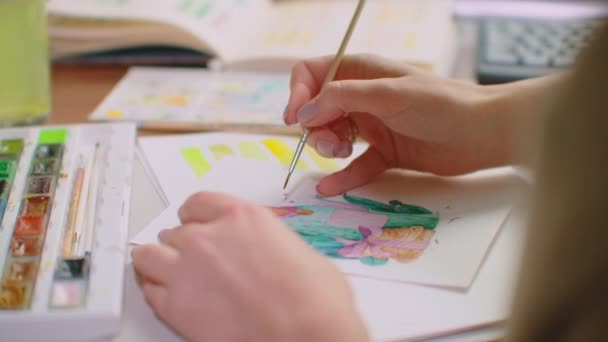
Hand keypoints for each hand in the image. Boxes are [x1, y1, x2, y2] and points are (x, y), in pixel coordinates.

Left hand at [131, 192, 368, 341]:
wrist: (308, 334)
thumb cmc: (315, 299)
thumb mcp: (297, 249)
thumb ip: (266, 241)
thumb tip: (264, 252)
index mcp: (241, 217)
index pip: (198, 203)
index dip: (195, 216)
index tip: (195, 223)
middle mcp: (208, 237)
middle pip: (175, 231)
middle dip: (183, 244)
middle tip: (193, 259)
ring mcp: (187, 269)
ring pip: (148, 255)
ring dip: (158, 262)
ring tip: (167, 273)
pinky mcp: (175, 306)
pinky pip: (149, 290)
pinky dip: (156, 292)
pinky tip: (168, 297)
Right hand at [284, 54, 511, 195]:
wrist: (483, 132)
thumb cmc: (440, 103)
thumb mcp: (387, 93)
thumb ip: (342, 99)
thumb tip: (302, 114)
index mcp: (361, 72)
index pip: (312, 74)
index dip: (298, 93)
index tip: (295, 119)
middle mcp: (362, 98)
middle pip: (317, 110)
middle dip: (315, 127)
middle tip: (332, 141)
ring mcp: (372, 126)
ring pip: (332, 137)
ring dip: (329, 147)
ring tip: (343, 152)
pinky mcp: (384, 154)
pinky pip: (355, 166)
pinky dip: (342, 177)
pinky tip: (329, 188)